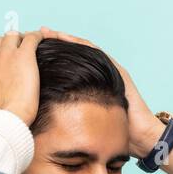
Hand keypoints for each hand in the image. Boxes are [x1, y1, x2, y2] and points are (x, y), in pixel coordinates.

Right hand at [0, 29, 46, 131]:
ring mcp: (6, 55)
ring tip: (29, 46)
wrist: (4, 121)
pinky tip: (43, 39)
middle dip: (6, 46)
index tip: (4, 70)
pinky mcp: (24, 56)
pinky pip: (32, 38)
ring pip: (13, 36)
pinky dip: (37, 37)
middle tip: (17, 54)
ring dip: (20, 40)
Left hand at [38, 26, 163, 158]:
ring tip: (48, 33)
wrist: (141, 140)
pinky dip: (81, 45)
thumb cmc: (115, 139)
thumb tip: (41, 125)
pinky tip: (67, 39)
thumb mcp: (84, 128)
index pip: (67, 69)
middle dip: (55, 45)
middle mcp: (99, 78)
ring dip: (65, 40)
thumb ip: (68, 122)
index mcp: (89, 90)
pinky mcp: (117, 71)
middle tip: (36, 36)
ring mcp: (109, 72)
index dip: (50, 61)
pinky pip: (96, 54)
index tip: (31, 55)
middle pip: (73, 56)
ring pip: (83, 50)